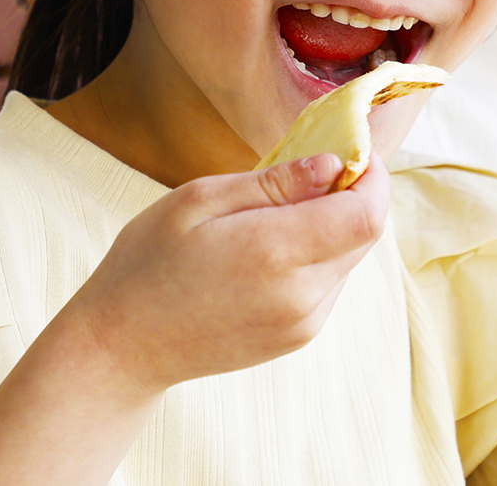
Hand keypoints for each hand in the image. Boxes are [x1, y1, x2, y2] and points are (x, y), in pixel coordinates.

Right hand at [67, 153, 389, 395]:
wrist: (124, 345)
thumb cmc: (149, 262)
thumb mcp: (200, 200)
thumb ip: (273, 182)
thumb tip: (333, 164)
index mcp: (275, 252)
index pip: (365, 213)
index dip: (372, 177)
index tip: (354, 151)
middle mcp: (300, 295)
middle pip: (365, 234)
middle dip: (353, 195)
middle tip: (314, 170)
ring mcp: (303, 323)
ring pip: (350, 259)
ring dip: (334, 227)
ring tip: (279, 213)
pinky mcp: (298, 337)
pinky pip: (331, 285)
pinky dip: (318, 256)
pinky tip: (272, 248)